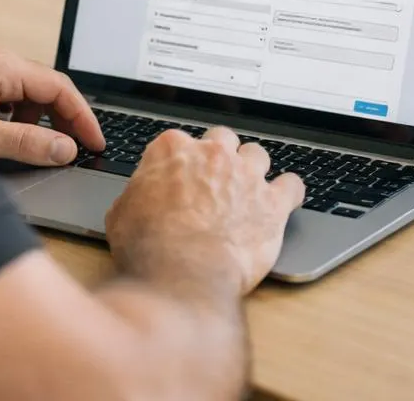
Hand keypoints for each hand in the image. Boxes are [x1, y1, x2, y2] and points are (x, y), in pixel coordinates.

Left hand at [0, 48, 104, 165]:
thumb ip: (24, 143)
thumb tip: (65, 148)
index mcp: (2, 68)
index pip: (60, 88)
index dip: (83, 117)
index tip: (95, 142)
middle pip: (47, 89)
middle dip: (66, 120)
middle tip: (79, 151)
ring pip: (28, 94)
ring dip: (42, 121)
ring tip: (46, 150)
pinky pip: (9, 98)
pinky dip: (20, 119)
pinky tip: (13, 140)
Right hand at [105, 127, 304, 297]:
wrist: (182, 273)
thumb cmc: (148, 246)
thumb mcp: (121, 214)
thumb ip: (136, 196)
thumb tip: (137, 201)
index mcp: (172, 149)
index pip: (179, 142)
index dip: (180, 163)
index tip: (180, 179)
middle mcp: (212, 154)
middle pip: (222, 140)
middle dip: (219, 157)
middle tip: (215, 182)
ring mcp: (246, 175)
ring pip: (257, 155)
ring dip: (253, 170)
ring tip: (248, 191)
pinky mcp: (273, 202)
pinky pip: (292, 184)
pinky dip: (289, 192)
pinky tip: (284, 201)